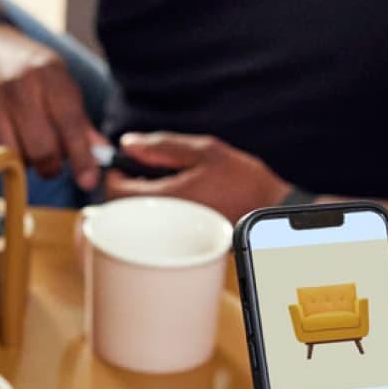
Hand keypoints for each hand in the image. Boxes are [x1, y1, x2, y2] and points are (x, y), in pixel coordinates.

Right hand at [0, 23, 98, 188]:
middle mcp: (15, 85)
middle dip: (50, 165)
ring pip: (11, 158)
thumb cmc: (27, 71)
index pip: (70, 125)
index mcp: (48, 75)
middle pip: (41, 150)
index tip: (88, 181)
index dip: (82, 158)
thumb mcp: (59, 84)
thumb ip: (79, 121)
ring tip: (21, 146)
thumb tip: (102, 154)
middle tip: (49, 160)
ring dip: (20, 163)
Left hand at [105, 132, 290, 220]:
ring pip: (142, 221)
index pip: (114, 193)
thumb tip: (129, 144)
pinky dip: (162, 214)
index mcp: (166, 199)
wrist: (272, 208)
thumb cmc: (244, 179)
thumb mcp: (203, 150)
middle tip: (148, 172)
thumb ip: (161, 146)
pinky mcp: (188, 243)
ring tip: (169, 185)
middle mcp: (168, 224)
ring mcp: (177, 238)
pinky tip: (182, 201)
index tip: (127, 162)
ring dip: (145, 202)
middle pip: (124, 210)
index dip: (115, 173)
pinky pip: (160, 229)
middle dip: (130, 189)